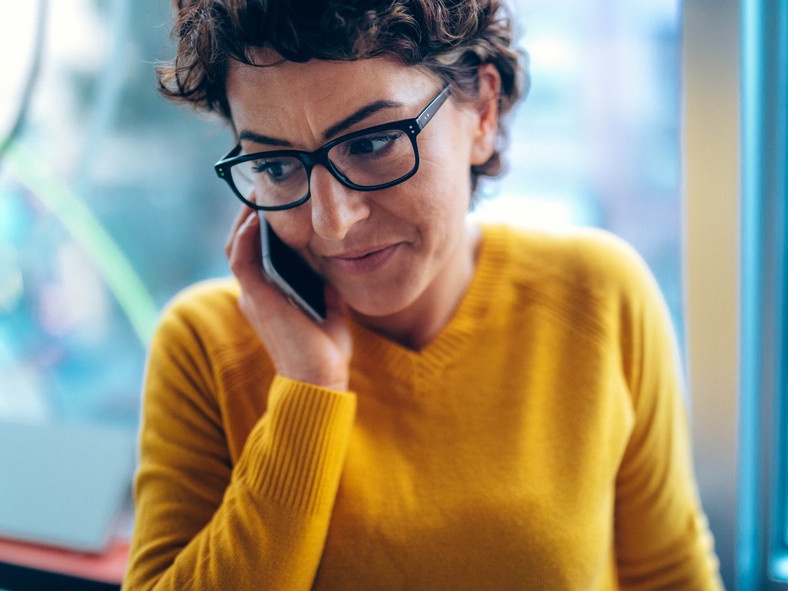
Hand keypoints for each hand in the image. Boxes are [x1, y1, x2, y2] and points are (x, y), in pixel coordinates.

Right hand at [225, 207, 352, 390]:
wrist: (320, 379)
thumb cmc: (325, 348)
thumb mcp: (328, 304)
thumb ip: (324, 282)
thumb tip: (335, 256)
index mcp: (268, 293)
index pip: (255, 249)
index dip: (260, 222)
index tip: (277, 196)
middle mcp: (254, 292)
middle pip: (241, 241)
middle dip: (250, 212)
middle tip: (266, 185)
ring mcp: (252, 296)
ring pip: (236, 246)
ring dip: (245, 217)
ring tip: (260, 192)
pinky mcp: (256, 300)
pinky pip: (242, 260)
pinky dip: (245, 237)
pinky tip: (257, 217)